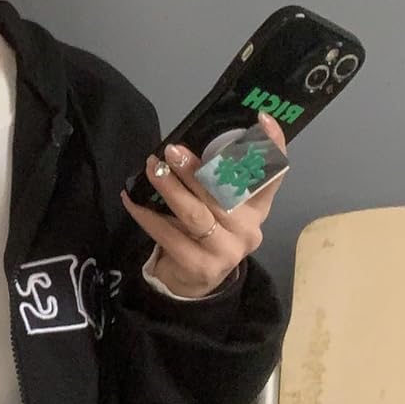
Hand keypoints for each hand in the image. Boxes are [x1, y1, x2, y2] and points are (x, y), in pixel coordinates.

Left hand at [119, 111, 288, 298]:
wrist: (191, 284)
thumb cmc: (202, 235)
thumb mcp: (213, 208)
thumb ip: (212, 182)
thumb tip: (184, 144)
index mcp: (256, 210)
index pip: (272, 176)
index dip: (271, 147)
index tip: (263, 119)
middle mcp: (248, 230)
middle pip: (224, 194)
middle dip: (196, 170)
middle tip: (171, 150)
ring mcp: (227, 252)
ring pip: (196, 214)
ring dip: (170, 188)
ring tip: (152, 169)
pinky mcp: (201, 267)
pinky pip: (169, 235)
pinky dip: (148, 216)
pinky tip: (132, 201)